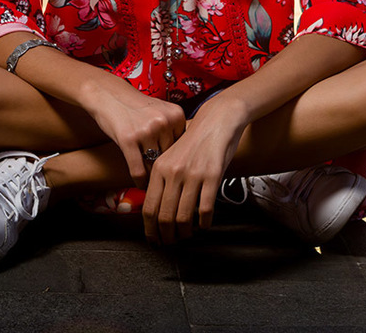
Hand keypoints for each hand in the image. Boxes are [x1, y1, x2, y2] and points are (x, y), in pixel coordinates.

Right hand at [84, 81, 186, 188]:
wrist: (107, 94)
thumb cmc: (136, 107)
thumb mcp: (160, 112)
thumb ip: (174, 131)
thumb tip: (186, 161)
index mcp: (176, 115)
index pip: (183, 148)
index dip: (178, 162)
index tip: (175, 172)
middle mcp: (164, 121)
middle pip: (170, 158)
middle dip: (166, 172)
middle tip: (165, 185)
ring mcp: (146, 130)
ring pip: (155, 166)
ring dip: (153, 179)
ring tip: (153, 188)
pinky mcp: (128, 139)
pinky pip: (139, 169)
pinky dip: (140, 181)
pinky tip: (140, 185)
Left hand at [141, 98, 248, 245]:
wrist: (216, 121)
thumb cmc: (194, 142)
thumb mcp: (171, 157)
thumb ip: (162, 179)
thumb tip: (156, 208)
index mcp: (159, 168)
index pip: (149, 207)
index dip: (150, 229)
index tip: (154, 239)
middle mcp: (173, 172)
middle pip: (164, 216)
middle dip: (166, 235)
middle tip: (170, 243)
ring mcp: (193, 175)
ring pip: (184, 216)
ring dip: (185, 232)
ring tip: (187, 235)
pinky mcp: (212, 176)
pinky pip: (205, 209)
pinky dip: (203, 223)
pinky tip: (203, 225)